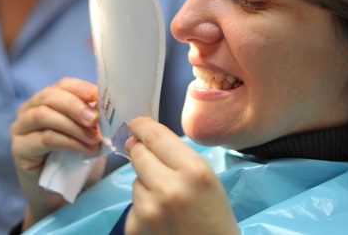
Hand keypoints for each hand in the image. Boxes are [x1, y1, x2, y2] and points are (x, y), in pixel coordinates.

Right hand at [10, 77, 104, 225]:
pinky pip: (44, 139)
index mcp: (47, 100)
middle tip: (95, 120)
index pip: (63, 85)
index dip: (81, 89)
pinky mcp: (18, 149)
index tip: (98, 96)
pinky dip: (68, 142)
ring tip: (94, 138)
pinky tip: (86, 150)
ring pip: (44, 115)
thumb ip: (93, 119)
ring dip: (73, 125)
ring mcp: (20, 129)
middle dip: (76, 106)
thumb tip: (108, 106)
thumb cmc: (75, 162)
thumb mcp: (88, 135)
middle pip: (50, 97)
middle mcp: (29, 110)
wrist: (59, 197)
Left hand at [124, 117, 237, 234]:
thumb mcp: (207, 180)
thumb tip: (137, 140)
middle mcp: (169, 188)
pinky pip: (133, 205)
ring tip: (168, 202)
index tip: (136, 123)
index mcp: (194, 171)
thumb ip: (177, 157)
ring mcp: (149, 210)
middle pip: (139, 153)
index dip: (142, 126)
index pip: (156, 136)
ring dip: (145, 185)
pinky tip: (161, 220)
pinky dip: (143, 208)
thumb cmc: (215, 219)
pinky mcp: (135, 228)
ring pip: (135, 180)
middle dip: (142, 153)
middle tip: (154, 163)